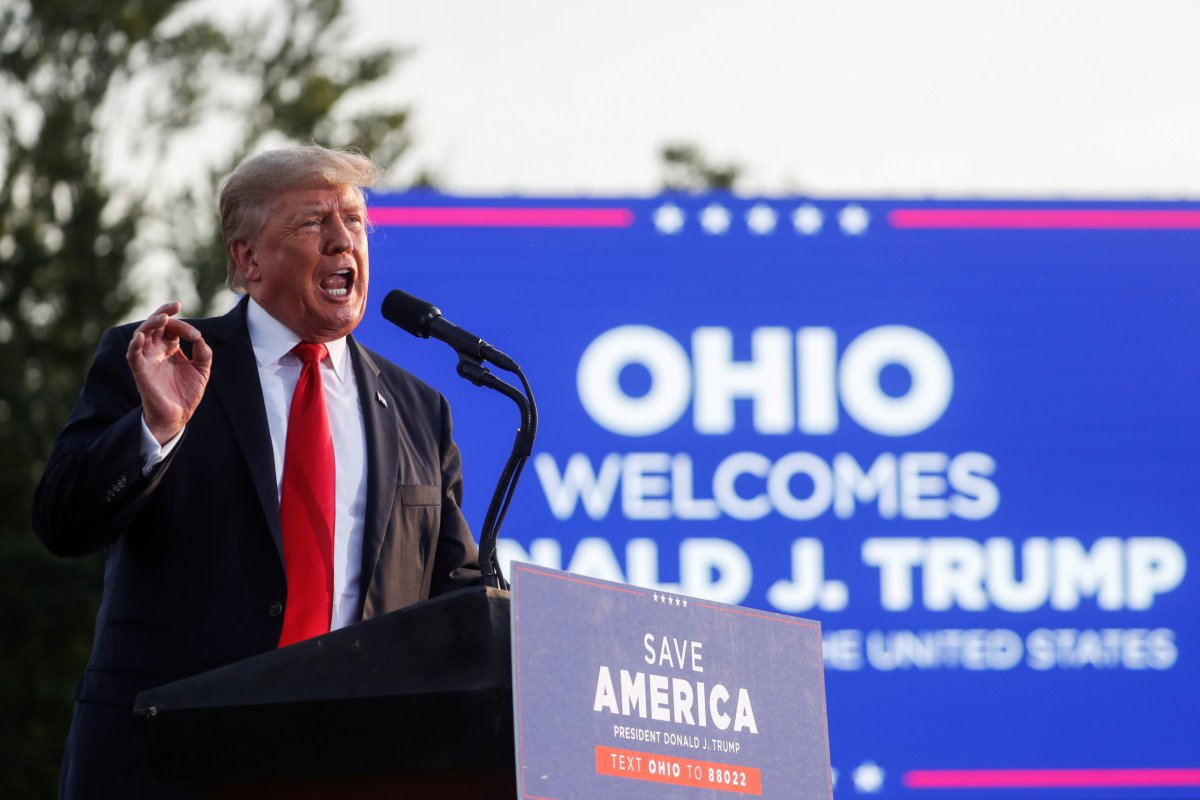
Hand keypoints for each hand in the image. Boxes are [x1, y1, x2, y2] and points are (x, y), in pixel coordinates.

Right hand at [126, 301, 212, 444]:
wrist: (179, 416)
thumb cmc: (187, 392)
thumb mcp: (202, 369)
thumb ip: (203, 353)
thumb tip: (199, 338)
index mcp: (170, 348)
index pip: (172, 328)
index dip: (183, 326)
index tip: (196, 336)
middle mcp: (156, 351)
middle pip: (154, 325)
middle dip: (163, 313)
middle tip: (175, 306)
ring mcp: (147, 360)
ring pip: (142, 334)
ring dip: (150, 324)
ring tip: (162, 318)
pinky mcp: (141, 372)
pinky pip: (133, 355)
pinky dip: (135, 344)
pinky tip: (142, 336)